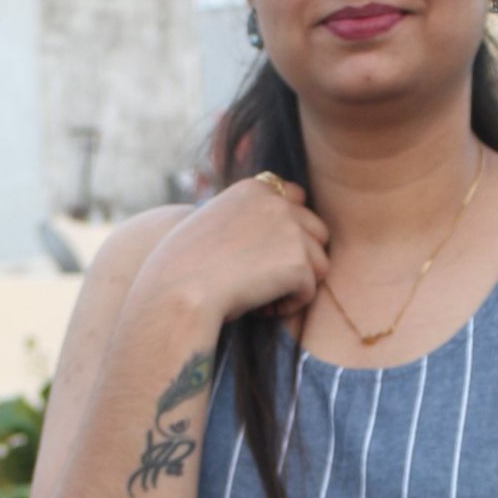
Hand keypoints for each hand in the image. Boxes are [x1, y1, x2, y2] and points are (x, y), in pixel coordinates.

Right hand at [127, 178, 329, 328]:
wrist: (177, 292)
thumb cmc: (184, 268)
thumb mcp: (213, 224)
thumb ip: (247, 218)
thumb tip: (282, 231)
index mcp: (253, 188)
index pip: (297, 198)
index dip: (290, 230)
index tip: (267, 254)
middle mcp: (276, 202)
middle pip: (317, 232)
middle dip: (300, 259)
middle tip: (266, 282)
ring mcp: (290, 229)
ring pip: (320, 263)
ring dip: (296, 284)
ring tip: (261, 298)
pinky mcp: (298, 262)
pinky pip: (309, 290)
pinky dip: (290, 305)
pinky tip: (261, 309)